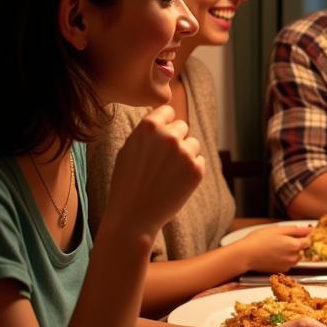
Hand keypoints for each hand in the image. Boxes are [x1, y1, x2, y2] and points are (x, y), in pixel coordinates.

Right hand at [106, 105, 204, 238]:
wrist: (134, 216)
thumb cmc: (127, 183)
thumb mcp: (128, 150)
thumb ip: (147, 133)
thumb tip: (164, 119)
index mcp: (148, 127)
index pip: (168, 110)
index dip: (165, 122)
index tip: (160, 135)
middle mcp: (169, 136)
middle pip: (182, 127)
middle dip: (175, 139)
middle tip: (162, 160)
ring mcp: (185, 153)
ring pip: (193, 144)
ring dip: (185, 154)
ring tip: (167, 173)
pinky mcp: (197, 170)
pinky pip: (199, 161)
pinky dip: (191, 170)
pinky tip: (175, 182)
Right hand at [236, 225, 313, 272]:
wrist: (245, 255)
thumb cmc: (258, 240)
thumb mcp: (278, 230)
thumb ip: (296, 230)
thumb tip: (309, 230)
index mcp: (294, 246)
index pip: (308, 241)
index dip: (303, 236)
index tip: (298, 233)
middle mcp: (293, 258)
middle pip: (301, 249)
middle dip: (295, 244)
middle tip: (281, 239)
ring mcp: (287, 265)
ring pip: (294, 257)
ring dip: (290, 251)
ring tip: (275, 246)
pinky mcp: (280, 270)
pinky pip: (287, 263)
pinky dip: (283, 258)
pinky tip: (273, 253)